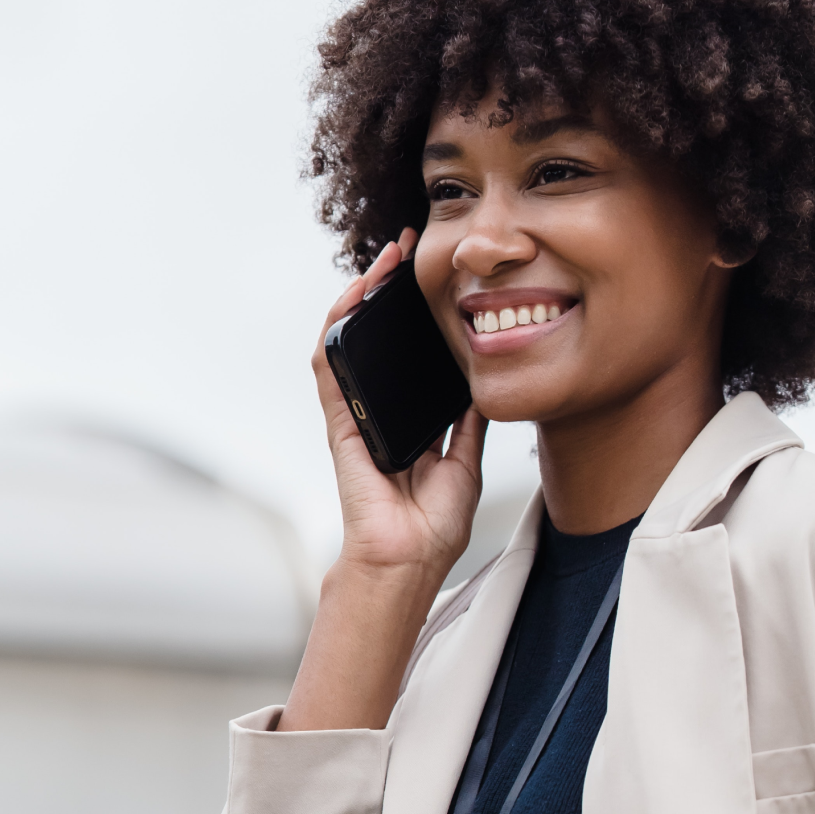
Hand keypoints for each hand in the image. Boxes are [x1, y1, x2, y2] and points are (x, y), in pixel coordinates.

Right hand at [313, 229, 486, 582]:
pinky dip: (337, 327)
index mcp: (410, 421)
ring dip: (360, 297)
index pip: (410, 357)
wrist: (408, 560)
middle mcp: (379, 411)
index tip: (439, 282)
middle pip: (379, 341)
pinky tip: (352, 295)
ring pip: (350, 342)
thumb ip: (469, 425)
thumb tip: (483, 386)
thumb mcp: (465, 462)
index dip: (419, 319)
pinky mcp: (340, 421)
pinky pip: (331, 366)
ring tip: (382, 261)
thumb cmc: (433, 525)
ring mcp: (356, 413)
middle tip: (407, 253)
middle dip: (389, 294)